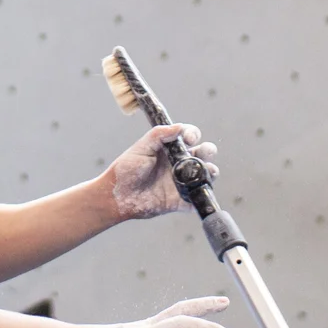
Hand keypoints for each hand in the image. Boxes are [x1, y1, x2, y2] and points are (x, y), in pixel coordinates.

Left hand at [104, 124, 219, 219]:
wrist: (117, 195)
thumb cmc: (126, 169)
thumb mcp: (141, 147)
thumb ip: (159, 135)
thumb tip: (179, 127)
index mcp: (171, 149)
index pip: (189, 136)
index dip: (193, 134)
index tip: (189, 138)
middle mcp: (179, 164)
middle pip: (203, 154)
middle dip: (208, 150)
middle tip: (203, 152)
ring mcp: (181, 182)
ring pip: (205, 176)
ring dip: (210, 172)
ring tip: (206, 172)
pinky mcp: (180, 201)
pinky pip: (196, 201)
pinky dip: (201, 200)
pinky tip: (197, 195)